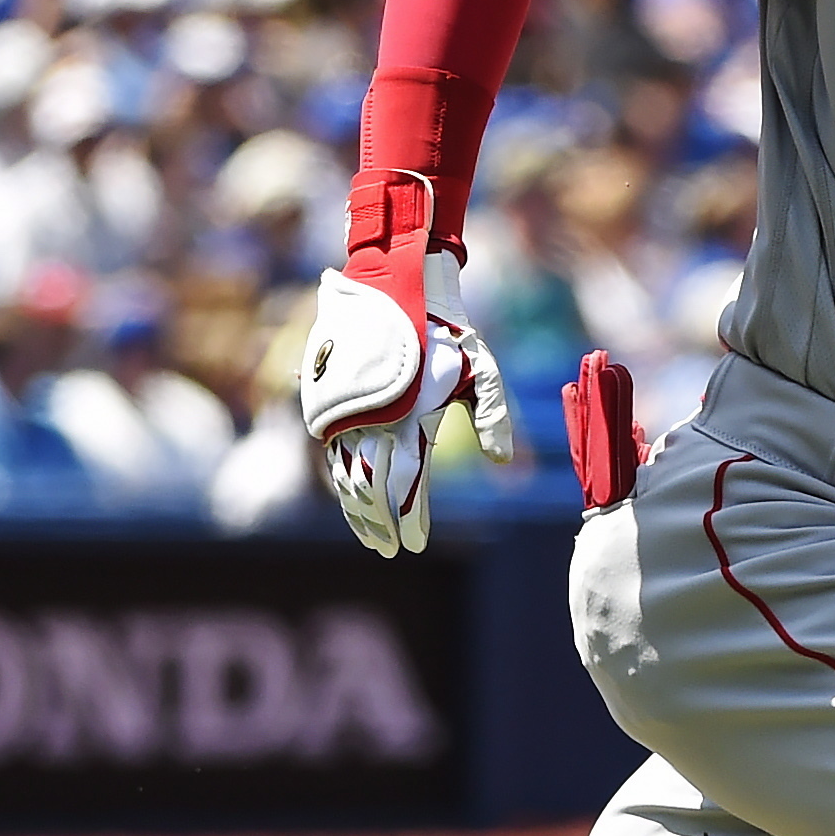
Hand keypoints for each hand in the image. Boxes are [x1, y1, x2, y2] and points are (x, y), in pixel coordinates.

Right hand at [298, 256, 515, 556]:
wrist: (398, 286)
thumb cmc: (449, 332)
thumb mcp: (481, 369)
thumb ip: (493, 415)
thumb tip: (503, 462)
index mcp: (410, 415)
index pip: (407, 483)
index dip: (409, 518)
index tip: (414, 545)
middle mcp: (373, 417)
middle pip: (370, 487)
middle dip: (379, 523)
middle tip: (389, 550)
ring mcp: (348, 409)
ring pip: (344, 474)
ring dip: (356, 508)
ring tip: (370, 535)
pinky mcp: (331, 400)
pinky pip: (331, 451)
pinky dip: (339, 479)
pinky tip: (348, 497)